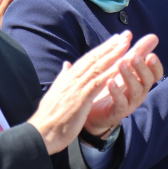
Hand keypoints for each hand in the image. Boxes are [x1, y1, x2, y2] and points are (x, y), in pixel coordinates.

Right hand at [29, 32, 133, 153]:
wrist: (40, 134)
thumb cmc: (49, 116)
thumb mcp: (55, 92)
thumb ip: (63, 77)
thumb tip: (66, 64)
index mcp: (68, 77)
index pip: (88, 58)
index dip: (102, 48)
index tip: (115, 39)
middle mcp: (73, 79)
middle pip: (95, 58)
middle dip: (112, 46)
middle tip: (126, 35)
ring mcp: (76, 88)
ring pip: (98, 67)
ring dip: (113, 55)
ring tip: (127, 45)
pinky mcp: (80, 99)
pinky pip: (97, 84)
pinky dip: (109, 74)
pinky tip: (120, 67)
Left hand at [84, 34, 163, 136]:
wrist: (95, 111)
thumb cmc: (114, 85)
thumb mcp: (127, 66)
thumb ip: (139, 52)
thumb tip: (153, 36)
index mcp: (142, 81)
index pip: (155, 74)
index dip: (155, 66)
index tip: (151, 55)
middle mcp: (139, 92)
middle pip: (147, 81)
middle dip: (141, 68)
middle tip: (134, 56)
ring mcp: (130, 103)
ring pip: (134, 91)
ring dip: (129, 76)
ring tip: (121, 63)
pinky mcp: (117, 112)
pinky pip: (120, 103)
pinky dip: (116, 92)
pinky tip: (110, 81)